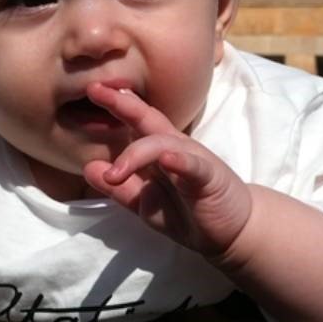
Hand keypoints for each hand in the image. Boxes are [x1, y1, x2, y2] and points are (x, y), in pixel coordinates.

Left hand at [80, 84, 253, 260]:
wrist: (233, 231)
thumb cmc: (189, 214)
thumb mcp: (147, 204)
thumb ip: (121, 188)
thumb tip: (89, 168)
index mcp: (161, 151)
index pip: (137, 122)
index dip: (115, 105)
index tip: (90, 90)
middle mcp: (177, 148)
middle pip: (149, 120)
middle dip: (123, 104)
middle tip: (95, 90)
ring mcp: (194, 160)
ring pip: (164, 144)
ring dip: (137, 154)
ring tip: (115, 171)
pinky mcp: (211, 178)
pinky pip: (194, 166)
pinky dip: (180, 161)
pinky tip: (167, 160)